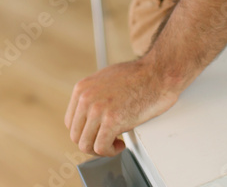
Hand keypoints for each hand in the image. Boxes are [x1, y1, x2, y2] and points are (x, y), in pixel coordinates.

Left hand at [65, 59, 179, 156]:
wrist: (156, 74)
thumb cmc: (137, 77)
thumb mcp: (104, 80)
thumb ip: (93, 95)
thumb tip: (88, 115)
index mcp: (82, 89)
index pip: (71, 122)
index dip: (85, 133)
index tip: (97, 134)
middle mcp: (86, 98)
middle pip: (76, 136)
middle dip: (92, 142)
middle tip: (108, 141)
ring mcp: (98, 109)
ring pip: (85, 145)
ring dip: (101, 149)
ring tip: (115, 142)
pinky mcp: (112, 120)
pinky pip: (101, 148)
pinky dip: (111, 151)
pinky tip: (121, 143)